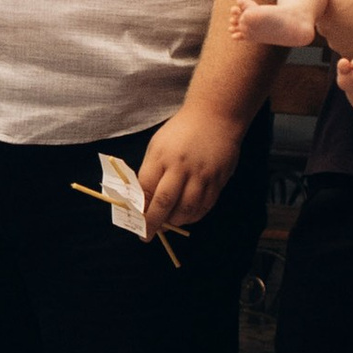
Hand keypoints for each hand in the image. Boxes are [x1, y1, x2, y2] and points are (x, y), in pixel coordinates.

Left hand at [139, 105, 242, 233]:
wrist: (216, 116)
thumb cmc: (180, 131)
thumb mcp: (157, 146)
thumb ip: (150, 172)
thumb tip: (142, 200)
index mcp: (161, 156)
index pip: (146, 190)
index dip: (139, 209)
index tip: (134, 221)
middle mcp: (182, 167)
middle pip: (164, 203)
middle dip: (152, 223)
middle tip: (145, 236)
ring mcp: (202, 175)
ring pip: (187, 209)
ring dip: (174, 222)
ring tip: (167, 223)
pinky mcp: (218, 180)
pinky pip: (205, 206)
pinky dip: (193, 216)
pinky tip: (185, 216)